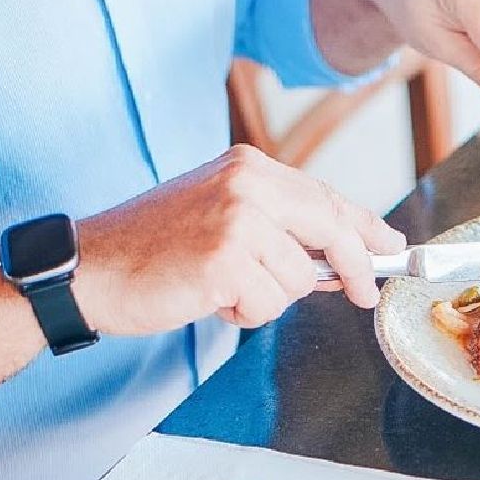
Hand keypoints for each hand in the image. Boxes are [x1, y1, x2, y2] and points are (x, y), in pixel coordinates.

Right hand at [73, 145, 404, 333]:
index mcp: (250, 167)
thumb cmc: (155, 247)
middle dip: (355, 268)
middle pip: (333, 230)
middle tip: (364, 295)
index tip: (391, 247)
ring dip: (269, 298)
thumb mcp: (222, 215)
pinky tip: (210, 298)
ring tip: (224, 286)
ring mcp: (238, 220)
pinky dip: (246, 313)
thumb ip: (281, 227)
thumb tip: (344, 259)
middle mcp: (248, 184)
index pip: (327, 197)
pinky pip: (269, 304)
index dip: (366, 227)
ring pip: (301, 280)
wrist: (88, 268)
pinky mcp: (225, 260)